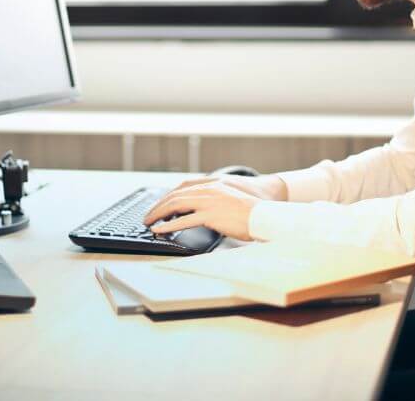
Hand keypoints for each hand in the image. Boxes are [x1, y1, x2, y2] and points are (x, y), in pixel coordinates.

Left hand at [142, 175, 285, 240]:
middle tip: (148, 216)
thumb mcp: (231, 199)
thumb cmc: (252, 211)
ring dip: (158, 214)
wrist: (265, 215)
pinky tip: (159, 230)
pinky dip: (168, 225)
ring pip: (175, 205)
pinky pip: (183, 220)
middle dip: (158, 206)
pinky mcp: (210, 215)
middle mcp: (208, 189)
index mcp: (213, 184)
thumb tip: (202, 211)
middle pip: (175, 195)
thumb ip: (215, 200)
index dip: (169, 195)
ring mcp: (209, 202)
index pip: (183, 186)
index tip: (160, 204)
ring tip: (149, 223)